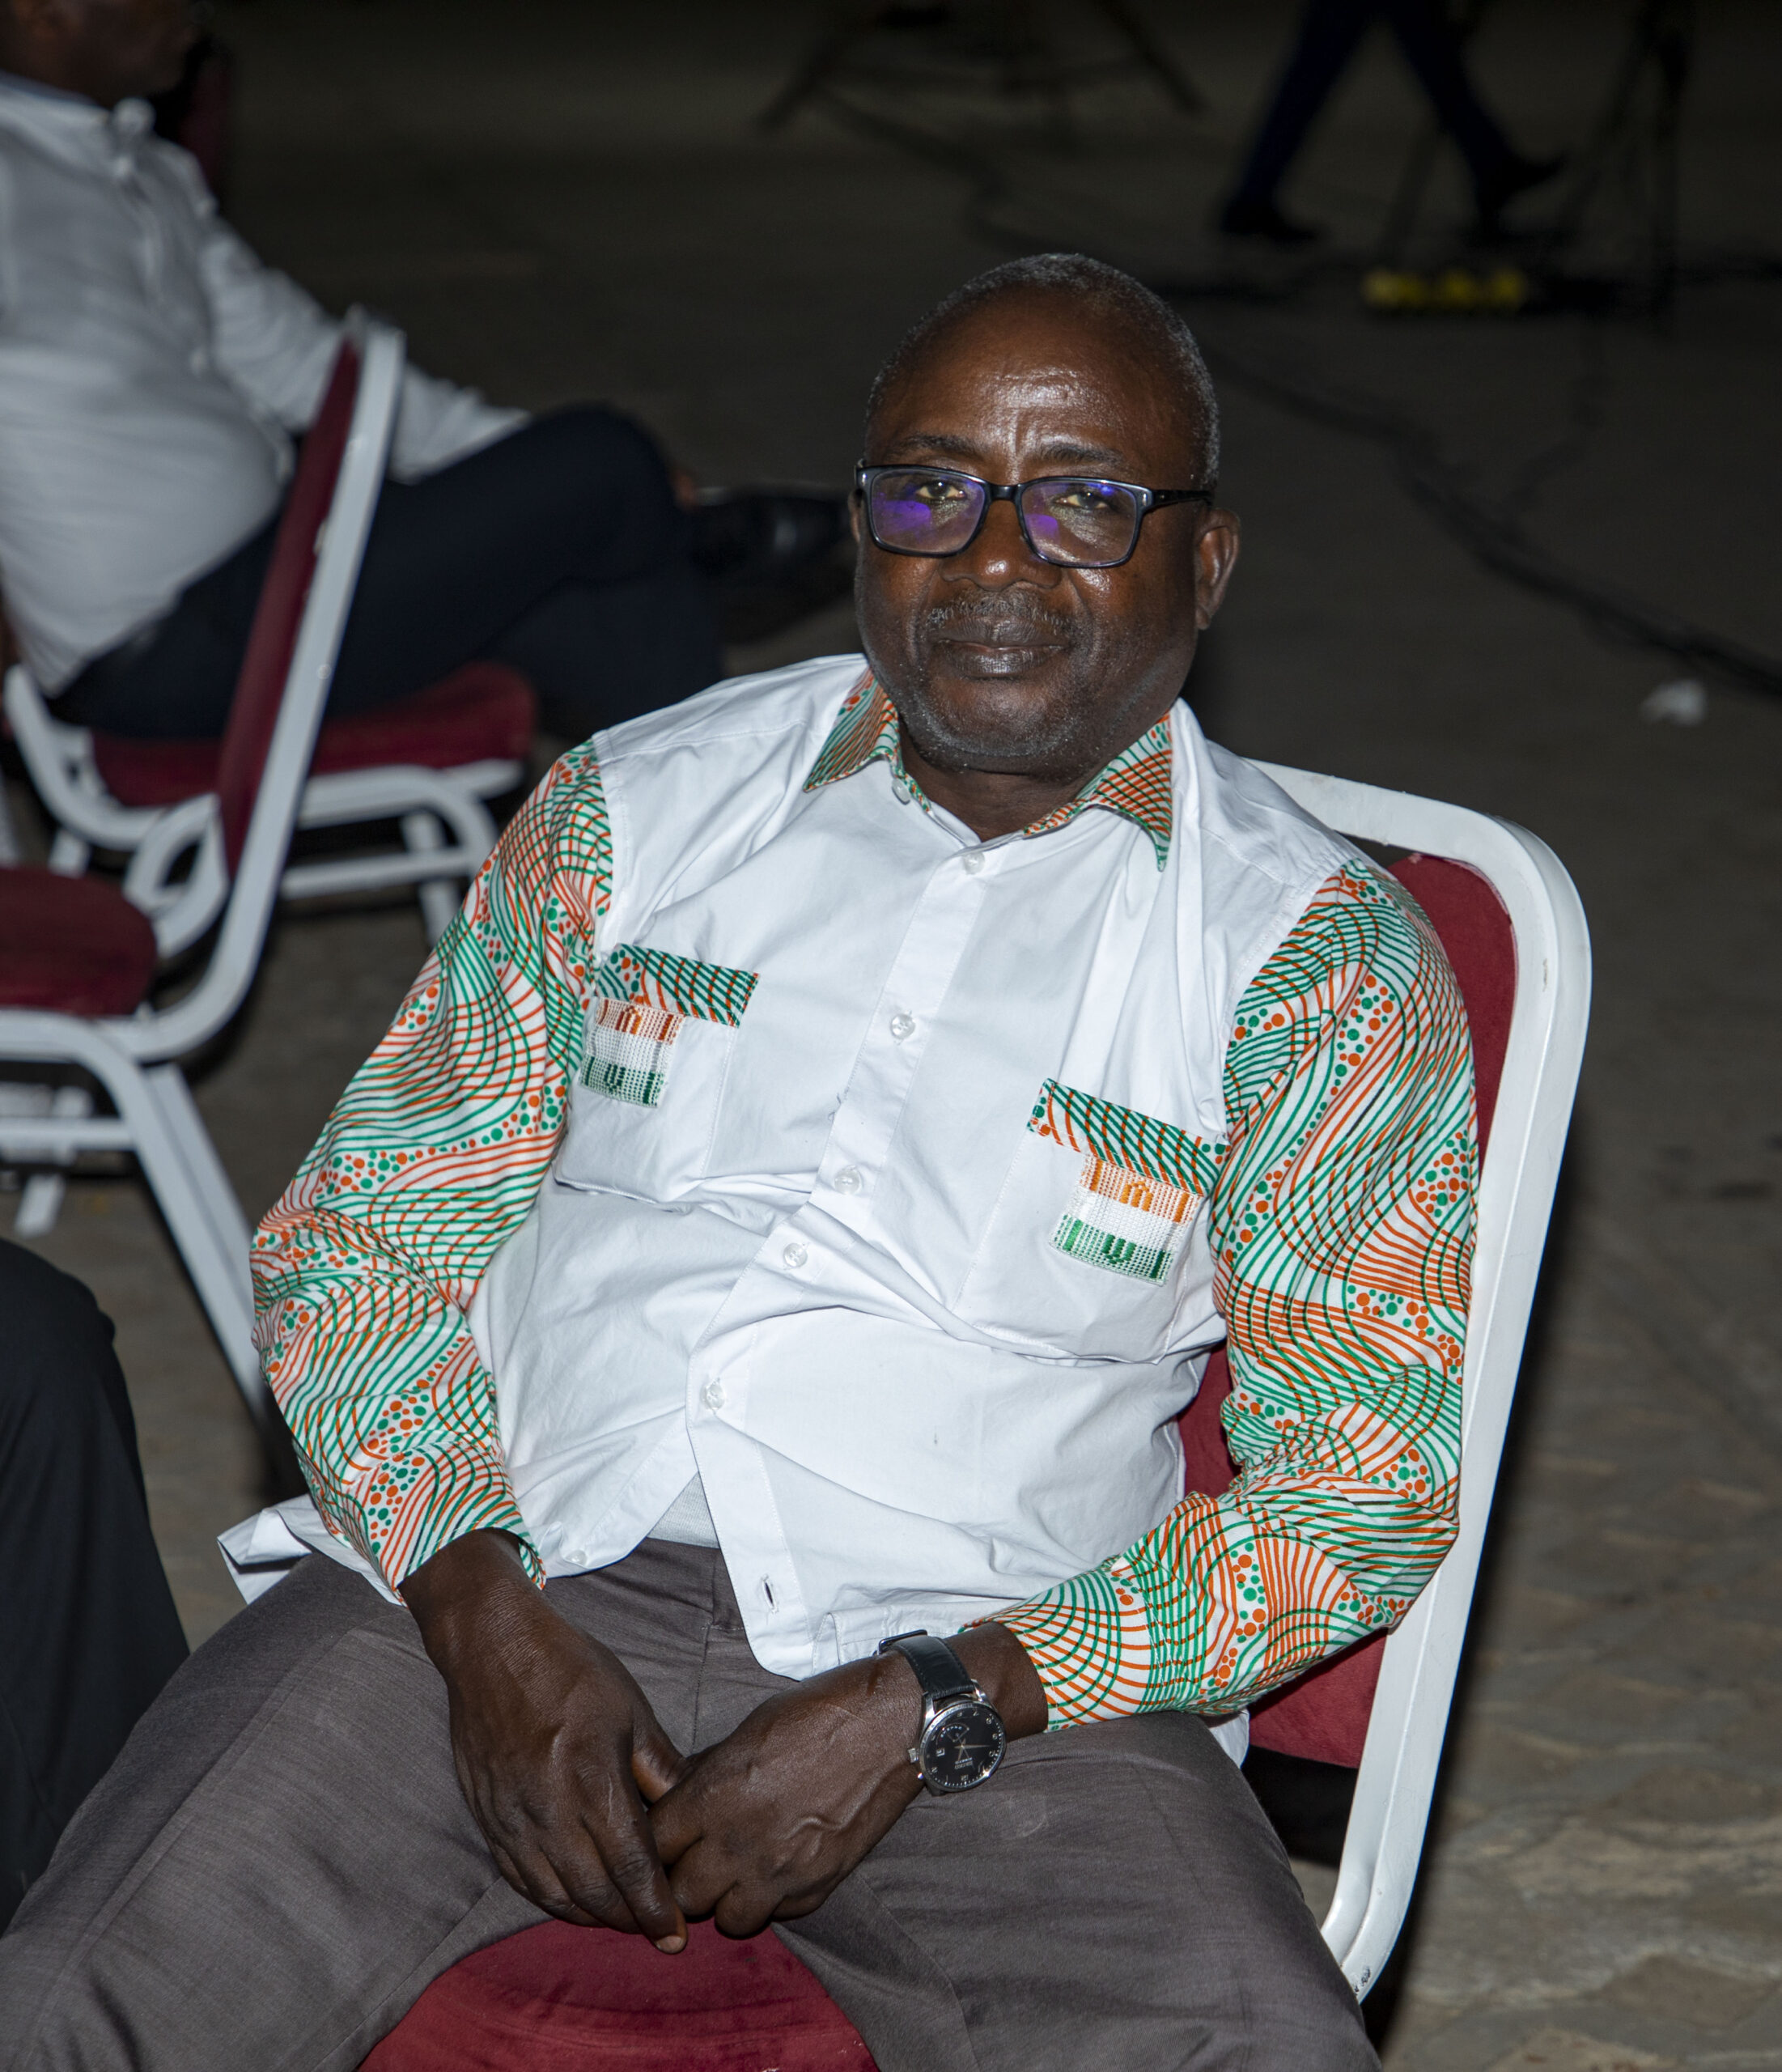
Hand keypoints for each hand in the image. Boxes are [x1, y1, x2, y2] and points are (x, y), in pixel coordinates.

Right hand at [401, 1530, 689, 1948]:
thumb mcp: (631, 1710)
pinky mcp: (489, 1819)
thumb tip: (689, 1814)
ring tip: (620, 1916)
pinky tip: (572, 1898)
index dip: (655, 1908)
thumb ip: (658, 1768)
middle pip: (594, 1892)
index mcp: (592, 1781)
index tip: (675, 1936)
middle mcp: (549, 1810)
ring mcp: (513, 1819)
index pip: (631, 1867)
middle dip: (628, 1919)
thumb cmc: (569, 1670)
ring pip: (555, 1895)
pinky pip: (520, 1879)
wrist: (493, 1649)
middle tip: (654, 1928)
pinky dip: (551, 1899)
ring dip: (591, 1915)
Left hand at [649, 1622, 1046, 1936]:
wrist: (888, 1726)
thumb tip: (679, 1795)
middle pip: (683, 1895)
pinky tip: (781, 1867)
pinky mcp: (818, 1885)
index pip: (654, 1846)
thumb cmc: (815, 1714)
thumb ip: (708, 1773)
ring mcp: (781, 1872)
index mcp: (713, 1797)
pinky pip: (779, 1914)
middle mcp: (740, 1843)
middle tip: (698, 1856)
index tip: (667, 1833)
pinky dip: (774, 1899)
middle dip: (684, 1878)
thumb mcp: (747, 1730)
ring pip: (729, 1920)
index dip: (657, 1840)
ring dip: (727, 1898)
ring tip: (738, 1869)